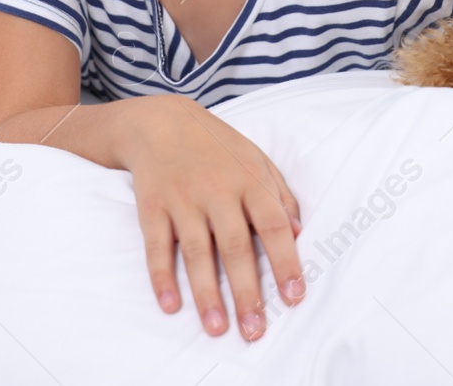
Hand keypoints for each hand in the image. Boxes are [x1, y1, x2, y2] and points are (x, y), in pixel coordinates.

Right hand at [118, 95, 305, 340]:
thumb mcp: (257, 159)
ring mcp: (183, 199)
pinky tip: (170, 305)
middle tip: (255, 330)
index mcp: (250, 180)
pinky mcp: (153, 207)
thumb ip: (281, 194)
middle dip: (246, 292)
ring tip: (217, 328)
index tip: (294, 297)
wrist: (161, 122)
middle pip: (235, 247)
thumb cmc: (218, 147)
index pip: (273, 226)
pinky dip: (162, 277)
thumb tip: (299, 233)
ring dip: (206, 294)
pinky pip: (157, 247)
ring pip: (197, 252)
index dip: (285, 262)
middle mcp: (218, 191)